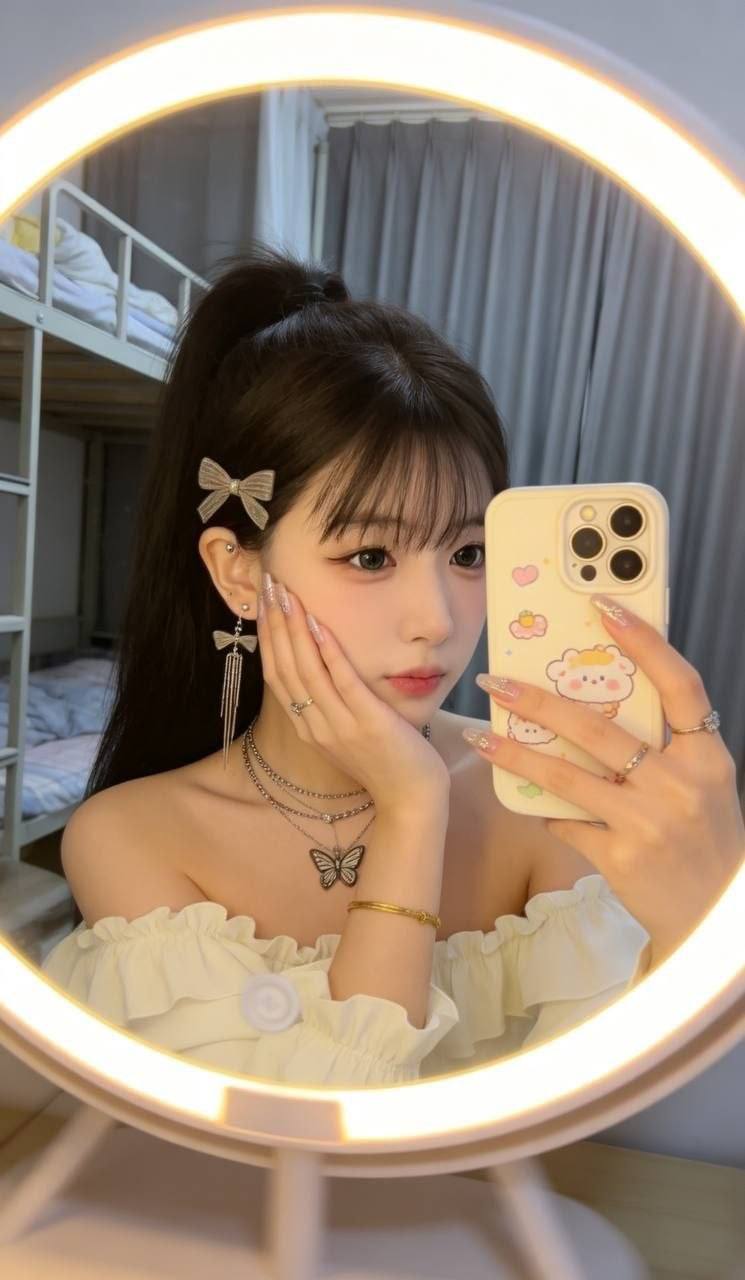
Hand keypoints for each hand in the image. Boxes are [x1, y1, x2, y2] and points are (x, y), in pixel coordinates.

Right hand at [256, 573, 451, 808]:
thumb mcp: (346, 732)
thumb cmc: (384, 762)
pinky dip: (329, 653)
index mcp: (308, 728)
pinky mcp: (367, 723)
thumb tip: (319, 666)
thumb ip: (329, 704)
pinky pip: (343, 683)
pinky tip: (320, 625)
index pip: (277, 676)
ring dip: (294, 630)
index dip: (268, 638)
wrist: (411, 799)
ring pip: (307, 672)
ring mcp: (339, 726)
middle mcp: (315, 726)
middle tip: (269, 585)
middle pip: (285, 669)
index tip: (264, 603)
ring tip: (287, 595)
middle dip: (275, 624)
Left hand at [465, 593, 744, 957]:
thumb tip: (596, 693)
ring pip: (566, 777)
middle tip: (497, 681)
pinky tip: (522, 796)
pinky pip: (567, 822)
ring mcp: (650, 824)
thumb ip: (665, 743)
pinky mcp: (621, 859)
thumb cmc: (703, 835)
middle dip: (539, 702)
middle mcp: (681, 786)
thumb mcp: (702, 782)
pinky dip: (544, 808)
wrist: (715, 918)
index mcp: (708, 756)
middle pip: (599, 729)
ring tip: (482, 734)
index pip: (679, 684)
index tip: (603, 605)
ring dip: (516, 754)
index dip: (644, 642)